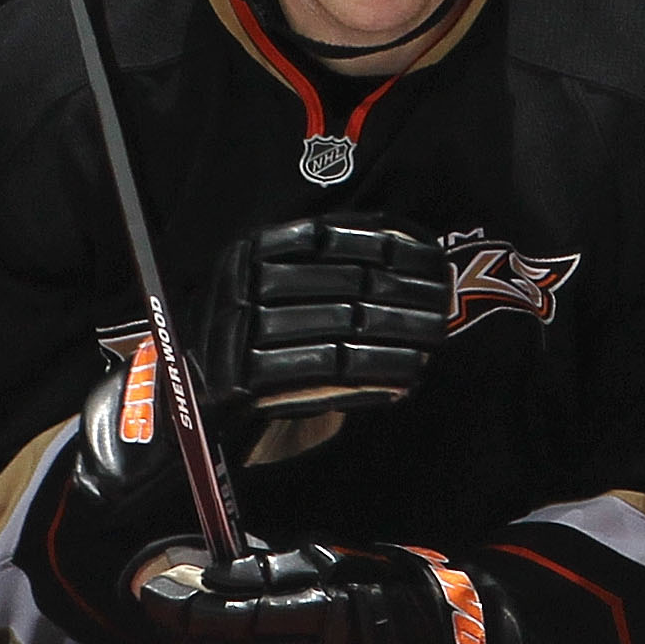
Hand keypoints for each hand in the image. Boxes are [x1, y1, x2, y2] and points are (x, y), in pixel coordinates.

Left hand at [133, 538, 500, 643]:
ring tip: (174, 626)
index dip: (189, 607)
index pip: (236, 615)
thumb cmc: (384, 578)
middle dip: (186, 628)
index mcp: (319, 610)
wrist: (446, 624)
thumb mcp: (329, 557)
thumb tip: (219, 573)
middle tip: (156, 604)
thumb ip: (272, 569)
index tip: (154, 593)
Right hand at [194, 217, 452, 427]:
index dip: (383, 243)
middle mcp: (239, 284)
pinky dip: (372, 375)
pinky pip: (327, 373)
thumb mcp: (273, 293)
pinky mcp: (246, 382)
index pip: (327, 236)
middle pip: (342, 282)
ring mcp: (239, 334)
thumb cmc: (257, 343)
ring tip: (435, 338)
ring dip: (397, 335)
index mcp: (247, 252)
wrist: (199, 407)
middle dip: (403, 292)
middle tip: (445, 302)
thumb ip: (323, 272)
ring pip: (341, 328)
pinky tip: (406, 376)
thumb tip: (407, 253)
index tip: (430, 255)